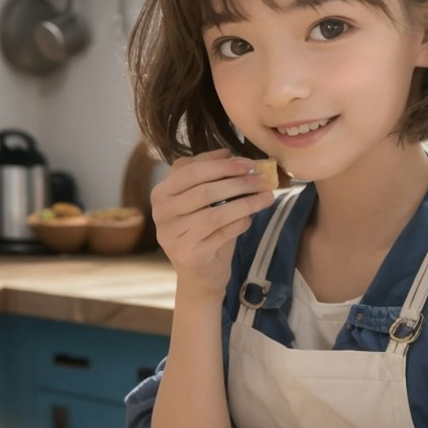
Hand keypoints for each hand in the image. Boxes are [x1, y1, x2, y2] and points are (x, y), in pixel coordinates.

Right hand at [152, 149, 275, 298]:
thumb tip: (229, 152)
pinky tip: (250, 219)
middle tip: (264, 180)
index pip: (192, 170)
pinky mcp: (188, 255)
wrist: (200, 275)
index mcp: (161, 192)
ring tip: (267, 197)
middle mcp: (161, 213)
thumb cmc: (204, 231)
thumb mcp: (203, 199)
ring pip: (215, 213)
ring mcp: (172, 235)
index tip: (249, 163)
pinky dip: (240, 224)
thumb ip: (210, 174)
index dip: (223, 165)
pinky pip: (221, 233)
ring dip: (246, 203)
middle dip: (239, 183)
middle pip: (205, 191)